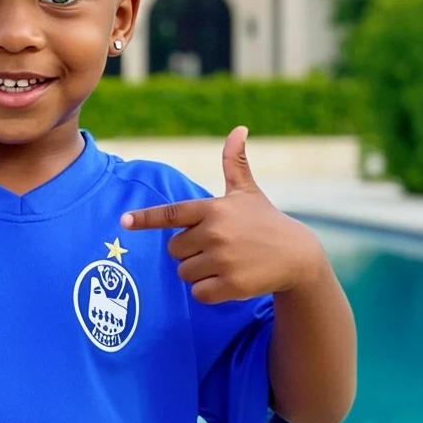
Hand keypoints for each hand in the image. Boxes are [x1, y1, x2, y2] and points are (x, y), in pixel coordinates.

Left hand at [119, 127, 324, 303]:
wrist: (299, 257)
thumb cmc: (265, 221)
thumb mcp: (247, 192)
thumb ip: (234, 163)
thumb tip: (239, 128)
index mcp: (213, 209)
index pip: (171, 214)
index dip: (145, 218)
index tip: (124, 221)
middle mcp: (215, 233)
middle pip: (173, 250)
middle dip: (188, 252)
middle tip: (216, 247)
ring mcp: (223, 260)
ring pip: (184, 273)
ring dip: (198, 272)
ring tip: (225, 263)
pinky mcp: (231, 285)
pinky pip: (199, 293)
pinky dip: (209, 291)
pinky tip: (229, 281)